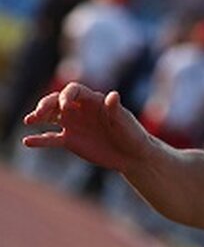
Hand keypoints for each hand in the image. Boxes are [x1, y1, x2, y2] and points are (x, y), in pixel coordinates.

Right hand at [23, 83, 151, 172]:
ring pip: (50, 116)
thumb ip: (115, 109)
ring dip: (38, 116)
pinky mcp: (70, 140)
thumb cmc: (132, 134)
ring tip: (29, 120)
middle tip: (39, 114)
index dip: (66, 95)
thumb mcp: (124, 121)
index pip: (73, 90)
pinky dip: (39, 140)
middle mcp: (79, 110)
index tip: (65, 106)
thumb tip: (112, 95)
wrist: (132, 156)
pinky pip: (51, 138)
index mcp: (92, 101)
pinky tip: (28, 141)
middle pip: (56, 101)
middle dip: (46, 105)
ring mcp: (73, 125)